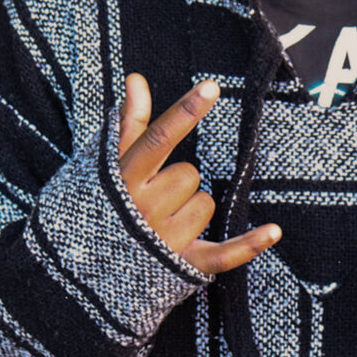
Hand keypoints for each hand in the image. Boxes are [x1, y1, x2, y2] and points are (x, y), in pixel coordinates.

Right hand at [117, 73, 280, 274]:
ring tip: (160, 227)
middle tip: (151, 201)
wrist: (82, 276)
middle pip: (189, 174)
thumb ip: (128, 124)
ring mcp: (162, 241)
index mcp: (122, 182)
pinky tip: (274, 230)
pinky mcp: (181, 267)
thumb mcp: (106, 167)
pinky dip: (249, 245)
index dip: (185, 112)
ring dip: (191, 212)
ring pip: (206, 205)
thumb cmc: (97, 210)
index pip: (158, 139)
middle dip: (177, 183)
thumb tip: (137, 79)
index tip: (211, 87)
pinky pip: (223, 254)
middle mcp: (141, 211)